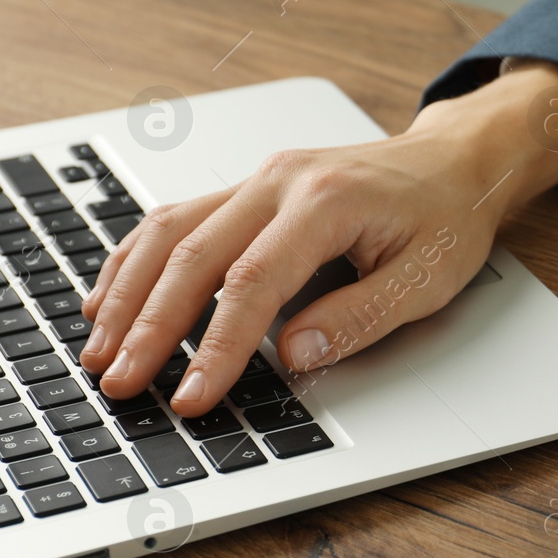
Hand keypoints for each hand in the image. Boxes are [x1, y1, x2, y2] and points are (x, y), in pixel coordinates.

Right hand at [79, 61, 557, 415]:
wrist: (454, 164)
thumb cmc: (446, 218)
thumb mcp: (427, 278)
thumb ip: (360, 316)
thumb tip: (294, 355)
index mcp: (327, 201)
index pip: (252, 281)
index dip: (216, 344)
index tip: (192, 393)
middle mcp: (280, 182)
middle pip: (193, 255)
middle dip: (151, 326)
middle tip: (121, 383)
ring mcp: (259, 180)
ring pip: (171, 231)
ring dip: (129, 293)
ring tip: (102, 350)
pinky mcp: (250, 189)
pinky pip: (178, 219)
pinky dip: (138, 261)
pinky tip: (113, 299)